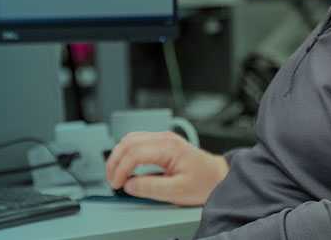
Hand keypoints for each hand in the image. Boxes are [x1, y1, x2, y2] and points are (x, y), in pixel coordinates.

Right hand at [105, 131, 228, 206]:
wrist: (218, 176)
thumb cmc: (204, 182)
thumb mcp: (177, 191)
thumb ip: (151, 188)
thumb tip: (129, 184)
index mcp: (169, 147)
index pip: (134, 152)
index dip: (120, 169)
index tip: (117, 185)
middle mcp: (165, 138)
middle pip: (128, 142)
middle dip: (115, 161)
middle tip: (112, 181)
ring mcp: (163, 138)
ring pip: (131, 139)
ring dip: (119, 155)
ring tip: (116, 174)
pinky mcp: (162, 143)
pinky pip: (138, 142)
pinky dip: (127, 153)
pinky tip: (125, 166)